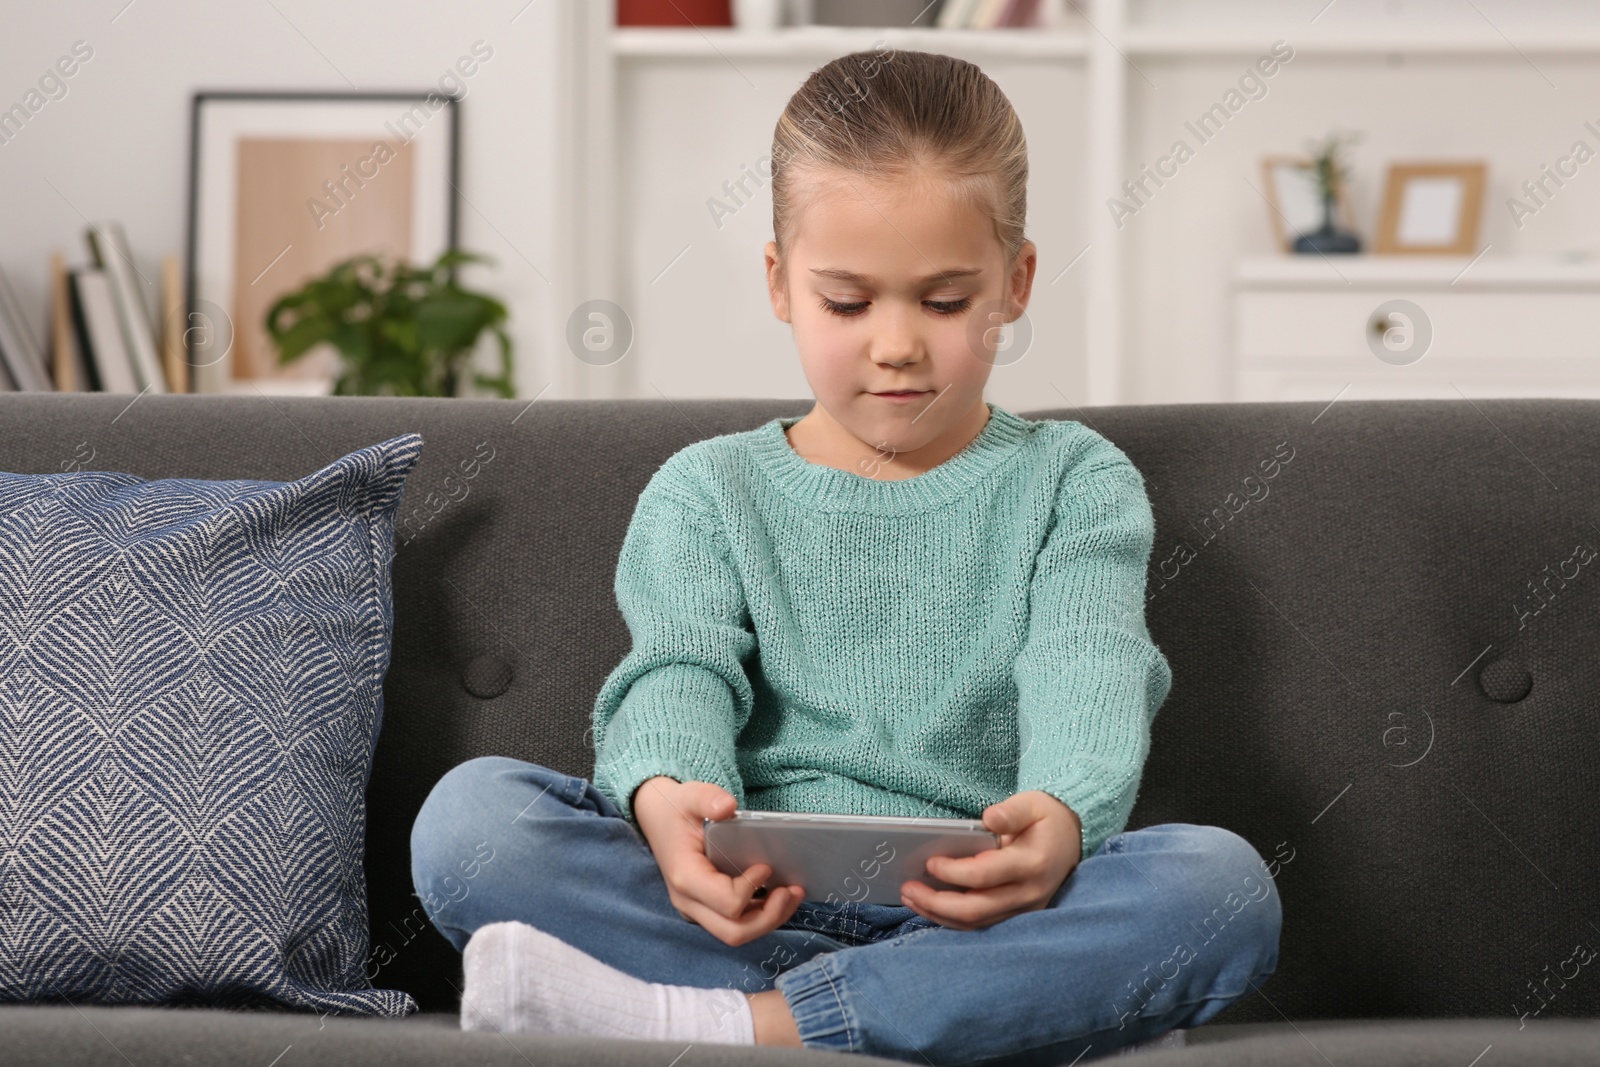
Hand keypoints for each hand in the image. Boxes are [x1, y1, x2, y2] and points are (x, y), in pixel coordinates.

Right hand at [631, 775, 805, 947]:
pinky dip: (761, 916)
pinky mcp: (707, 909)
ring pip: (736, 933)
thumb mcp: (690, 795)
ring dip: (769, 920)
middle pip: (734, 931)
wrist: (658, 819)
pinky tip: (779, 896)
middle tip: (792, 891)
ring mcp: (697, 909)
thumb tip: (728, 806)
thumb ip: (707, 798)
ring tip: (792, 894)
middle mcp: (689, 901)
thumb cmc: (677, 810)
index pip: (726, 902)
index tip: (765, 866)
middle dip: (769, 917)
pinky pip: (736, 924)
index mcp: (685, 877)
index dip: (752, 889)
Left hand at [899, 791, 1081, 930]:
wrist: (1071, 841)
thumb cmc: (1046, 820)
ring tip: (911, 898)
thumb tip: (989, 818)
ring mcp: (1024, 909)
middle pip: (976, 909)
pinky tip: (930, 907)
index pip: (985, 874)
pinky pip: (980, 924)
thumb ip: (1011, 811)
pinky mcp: (1016, 916)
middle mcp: (1029, 893)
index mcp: (1032, 863)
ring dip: (939, 914)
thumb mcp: (1032, 804)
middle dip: (937, 902)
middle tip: (908, 888)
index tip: (930, 862)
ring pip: (976, 923)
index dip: (954, 872)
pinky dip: (952, 920)